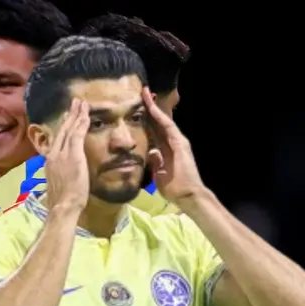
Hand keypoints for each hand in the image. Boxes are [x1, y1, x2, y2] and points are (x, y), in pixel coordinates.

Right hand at [43, 98, 90, 213]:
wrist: (62, 205)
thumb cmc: (62, 201)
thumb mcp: (58, 184)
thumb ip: (61, 175)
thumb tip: (64, 173)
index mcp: (50, 162)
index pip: (56, 140)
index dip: (62, 127)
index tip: (66, 117)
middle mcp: (53, 155)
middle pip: (61, 131)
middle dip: (69, 116)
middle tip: (74, 103)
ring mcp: (62, 154)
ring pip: (69, 129)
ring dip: (76, 114)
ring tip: (81, 103)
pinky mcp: (72, 155)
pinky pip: (77, 134)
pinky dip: (81, 123)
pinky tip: (86, 114)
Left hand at [143, 87, 205, 203]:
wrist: (187, 195)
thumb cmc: (173, 187)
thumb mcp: (159, 172)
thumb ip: (155, 161)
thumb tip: (150, 153)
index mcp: (166, 149)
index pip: (154, 130)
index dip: (146, 118)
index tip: (138, 107)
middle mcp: (173, 142)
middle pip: (158, 121)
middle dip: (150, 107)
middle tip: (142, 92)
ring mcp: (178, 142)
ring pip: (163, 120)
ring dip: (154, 107)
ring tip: (145, 94)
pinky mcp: (180, 144)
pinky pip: (168, 128)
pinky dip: (160, 117)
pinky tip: (152, 108)